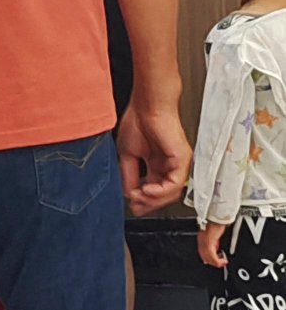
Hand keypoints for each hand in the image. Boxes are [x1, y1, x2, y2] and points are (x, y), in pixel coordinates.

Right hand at [116, 100, 191, 215]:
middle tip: (134, 204)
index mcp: (156, 164)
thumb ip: (128, 176)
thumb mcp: (127, 155)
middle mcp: (169, 166)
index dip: (142, 200)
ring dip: (152, 200)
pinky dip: (160, 192)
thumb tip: (128, 193)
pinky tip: (147, 190)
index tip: (131, 204)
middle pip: (162, 195)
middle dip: (147, 203)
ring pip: (170, 194)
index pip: (153, 190)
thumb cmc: (138, 121)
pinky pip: (175, 184)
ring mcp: (177, 164)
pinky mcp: (182, 159)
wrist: (147, 105)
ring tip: (138, 196)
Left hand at [198, 222, 228, 269]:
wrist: (217, 218)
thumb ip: (215, 243)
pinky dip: (217, 260)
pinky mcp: (209, 243)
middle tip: (220, 264)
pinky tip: (223, 260)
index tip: (215, 262)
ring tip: (222, 263)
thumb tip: (218, 250)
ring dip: (216, 262)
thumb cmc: (217, 224)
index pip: (203, 253)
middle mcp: (201, 241)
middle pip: (204, 256)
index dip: (208, 259)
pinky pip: (211, 255)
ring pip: (207, 257)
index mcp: (202, 239)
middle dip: (212, 262)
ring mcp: (204, 242)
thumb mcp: (215, 235)